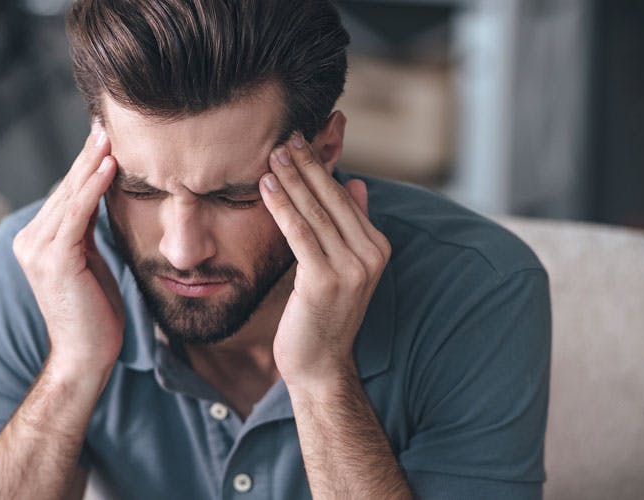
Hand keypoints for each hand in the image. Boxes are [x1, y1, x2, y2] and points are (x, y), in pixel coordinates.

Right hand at [13, 120, 123, 374]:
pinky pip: (78, 214)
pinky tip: (109, 165)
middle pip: (67, 188)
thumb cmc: (96, 313)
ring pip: (71, 196)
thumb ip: (89, 232)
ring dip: (92, 162)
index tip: (105, 135)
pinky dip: (93, 187)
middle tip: (107, 121)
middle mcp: (31, 240)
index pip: (67, 194)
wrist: (86, 356)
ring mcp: (38, 249)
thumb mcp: (92, 262)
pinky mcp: (54, 259)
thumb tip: (104, 200)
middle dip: (89, 154)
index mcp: (38, 240)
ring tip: (111, 134)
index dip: (86, 164)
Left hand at [260, 132, 390, 390]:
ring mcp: (351, 268)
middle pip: (332, 199)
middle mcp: (370, 255)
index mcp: (376, 247)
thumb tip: (355, 182)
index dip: (321, 167)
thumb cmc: (324, 315)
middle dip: (306, 165)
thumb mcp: (343, 266)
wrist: (320, 365)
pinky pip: (300, 233)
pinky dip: (282, 206)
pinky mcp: (325, 280)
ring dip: (291, 179)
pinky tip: (266, 186)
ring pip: (315, 212)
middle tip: (285, 135)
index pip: (345, 197)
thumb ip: (352, 225)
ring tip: (273, 153)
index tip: (300, 140)